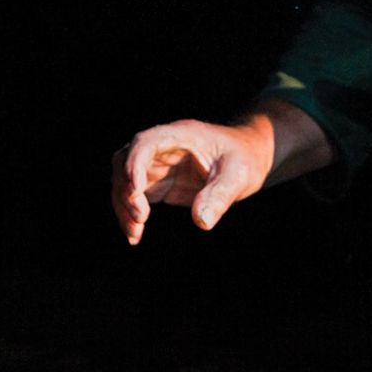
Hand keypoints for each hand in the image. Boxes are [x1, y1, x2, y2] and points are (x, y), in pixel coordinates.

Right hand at [110, 101, 334, 244]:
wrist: (247, 157)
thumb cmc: (245, 158)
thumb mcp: (239, 175)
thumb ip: (220, 195)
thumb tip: (202, 222)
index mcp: (180, 135)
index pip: (146, 143)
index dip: (135, 164)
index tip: (136, 191)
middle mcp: (162, 147)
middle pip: (125, 162)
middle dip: (125, 190)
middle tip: (140, 218)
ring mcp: (157, 165)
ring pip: (124, 181)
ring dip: (123, 206)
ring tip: (135, 234)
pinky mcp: (158, 182)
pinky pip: (134, 197)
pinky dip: (130, 214)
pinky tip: (135, 236)